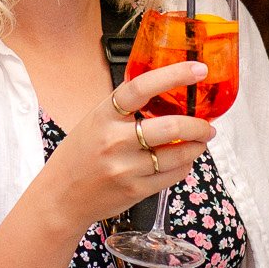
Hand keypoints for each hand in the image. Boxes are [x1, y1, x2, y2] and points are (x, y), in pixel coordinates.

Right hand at [33, 61, 215, 232]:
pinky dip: (185, 164)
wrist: (61, 197)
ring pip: (177, 154)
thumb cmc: (79, 156)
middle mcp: (114, 141)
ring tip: (200, 141)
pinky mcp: (135, 191)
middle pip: (169, 127)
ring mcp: (126, 168)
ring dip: (197, 145)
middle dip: (198, 124)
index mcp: (103, 116)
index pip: (141, 88)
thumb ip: (124, 108)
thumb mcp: (94, 122)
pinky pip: (173, 175)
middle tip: (207, 123)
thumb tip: (163, 88)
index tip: (198, 70)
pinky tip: (184, 159)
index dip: (174, 75)